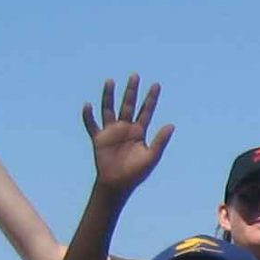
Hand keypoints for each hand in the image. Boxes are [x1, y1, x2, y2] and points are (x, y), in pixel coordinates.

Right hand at [81, 75, 172, 194]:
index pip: (146, 111)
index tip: (156, 84)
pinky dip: (88, 116)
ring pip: (109, 109)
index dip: (151, 98)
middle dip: (131, 91)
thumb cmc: (136, 172)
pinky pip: (91, 125)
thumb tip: (171, 125)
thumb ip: (160, 140)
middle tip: (135, 75)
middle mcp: (125, 128)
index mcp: (139, 131)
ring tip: (110, 81)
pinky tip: (88, 105)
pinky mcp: (98, 138)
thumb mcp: (151, 156)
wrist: (118, 183)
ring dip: (109, 96)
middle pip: (128, 105)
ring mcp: (111, 132)